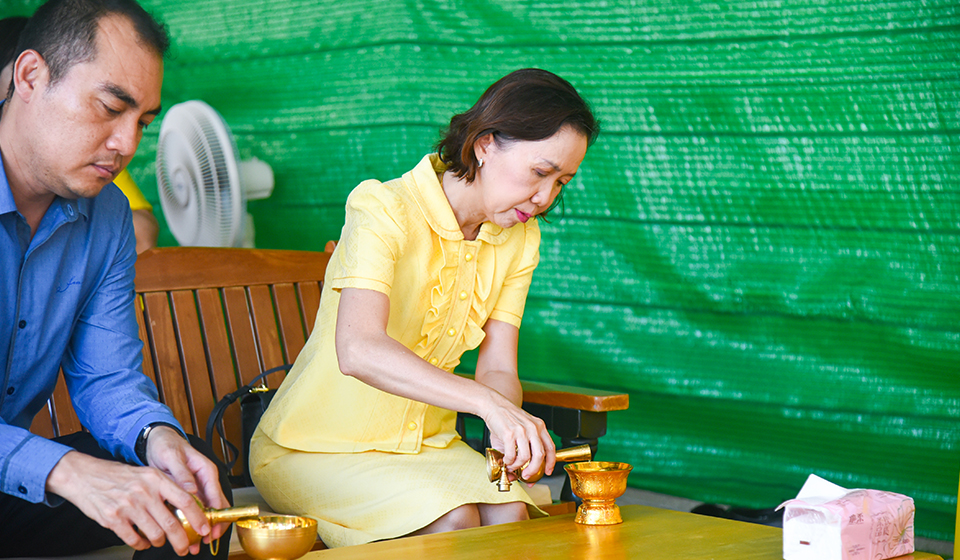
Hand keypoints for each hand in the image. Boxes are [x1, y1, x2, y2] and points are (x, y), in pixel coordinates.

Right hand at [46, 449, 208, 555]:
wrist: (85, 476)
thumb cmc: (118, 476)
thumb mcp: (146, 474)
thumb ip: (166, 487)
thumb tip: (189, 505)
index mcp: (156, 479)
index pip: (186, 500)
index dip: (198, 517)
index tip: (204, 528)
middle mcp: (144, 492)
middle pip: (172, 524)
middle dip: (182, 540)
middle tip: (184, 547)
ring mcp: (128, 506)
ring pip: (155, 535)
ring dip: (160, 542)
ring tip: (159, 541)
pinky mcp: (113, 519)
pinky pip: (134, 540)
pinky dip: (141, 544)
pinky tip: (141, 541)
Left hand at [145, 427, 230, 547]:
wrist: (156, 441)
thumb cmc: (166, 445)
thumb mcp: (172, 457)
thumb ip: (182, 473)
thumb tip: (192, 489)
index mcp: (206, 470)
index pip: (217, 495)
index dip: (217, 514)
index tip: (212, 528)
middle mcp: (204, 480)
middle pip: (215, 506)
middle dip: (213, 525)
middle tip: (206, 541)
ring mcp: (196, 487)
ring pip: (205, 510)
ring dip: (201, 526)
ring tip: (195, 543)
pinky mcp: (187, 492)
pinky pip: (193, 509)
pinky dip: (190, 521)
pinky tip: (185, 533)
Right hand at [482, 397, 555, 482]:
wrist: (493, 404)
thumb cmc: (506, 417)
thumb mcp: (522, 428)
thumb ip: (524, 447)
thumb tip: (519, 470)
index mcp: (539, 426)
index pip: (551, 447)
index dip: (551, 462)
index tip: (547, 471)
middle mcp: (532, 428)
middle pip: (540, 456)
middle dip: (534, 470)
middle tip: (527, 475)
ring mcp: (521, 431)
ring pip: (526, 457)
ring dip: (518, 466)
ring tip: (512, 466)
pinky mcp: (509, 434)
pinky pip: (511, 455)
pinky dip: (508, 461)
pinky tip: (505, 459)